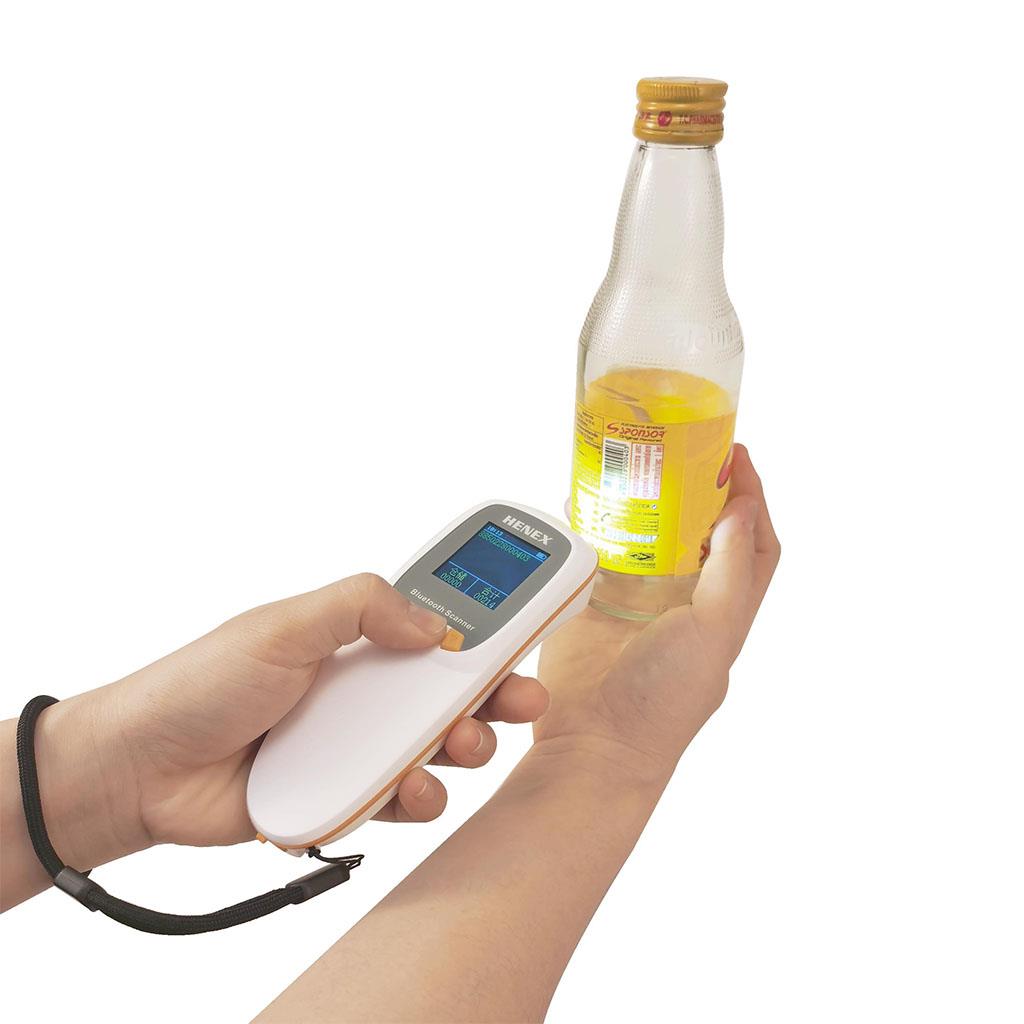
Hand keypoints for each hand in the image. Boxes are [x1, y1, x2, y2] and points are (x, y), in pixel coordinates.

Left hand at [32, 574, 548, 866]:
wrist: (140, 769)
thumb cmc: (201, 683)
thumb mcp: (283, 624)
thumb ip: (360, 606)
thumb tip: (436, 623)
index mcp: (355, 640)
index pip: (436, 627)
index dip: (485, 625)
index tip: (528, 620)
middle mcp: (365, 692)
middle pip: (453, 691)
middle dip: (497, 694)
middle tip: (523, 697)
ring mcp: (358, 746)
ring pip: (438, 748)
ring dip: (466, 747)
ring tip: (462, 746)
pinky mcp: (347, 797)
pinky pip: (402, 800)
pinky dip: (418, 797)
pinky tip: (413, 790)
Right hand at [536, 444, 779, 780]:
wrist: (595, 740)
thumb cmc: (664, 701)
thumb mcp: (716, 632)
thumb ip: (730, 570)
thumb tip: (740, 509)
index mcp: (724, 605)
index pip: (751, 539)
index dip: (749, 495)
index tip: (734, 454)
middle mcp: (684, 596)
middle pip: (698, 527)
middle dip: (696, 487)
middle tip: (680, 446)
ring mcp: (638, 594)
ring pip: (648, 532)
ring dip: (646, 498)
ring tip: (637, 461)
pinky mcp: (594, 597)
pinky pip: (598, 547)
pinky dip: (595, 520)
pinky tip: (588, 496)